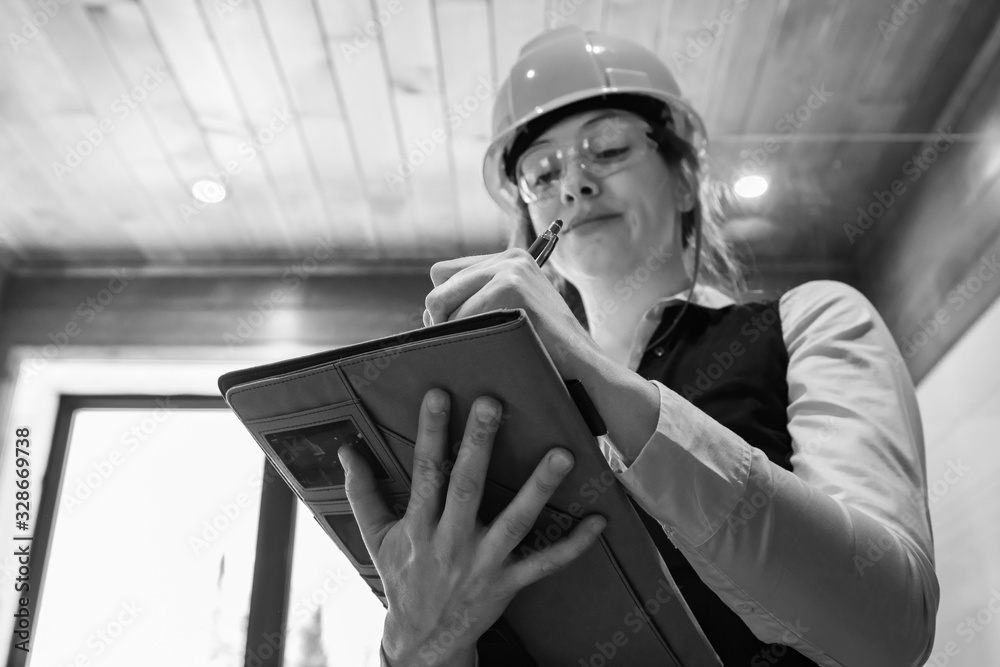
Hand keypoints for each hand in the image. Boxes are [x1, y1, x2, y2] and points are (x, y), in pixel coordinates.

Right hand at [339, 388, 606, 666]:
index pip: (424, 472)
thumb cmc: (402, 578)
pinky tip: (599, 520)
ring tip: (562, 454)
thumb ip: (362, 491)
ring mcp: (483, 563)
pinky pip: (545, 564)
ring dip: (539, 488)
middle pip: (466, 488)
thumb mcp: (374, 537)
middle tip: (493, 404)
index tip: (439, 395)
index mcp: (419, 526)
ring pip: (514, 523)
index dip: (431, 433)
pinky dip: (573, 545)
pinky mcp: (509, 583)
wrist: (422, 640)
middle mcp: (451, 542)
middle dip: (479, 445)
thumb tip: (346, 449)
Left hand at [423, 248, 599, 377]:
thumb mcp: (516, 311)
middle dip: (440, 320)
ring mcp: (510, 271)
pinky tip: (490, 352)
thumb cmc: (546, 349)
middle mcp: (508, 259)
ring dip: (454, 333)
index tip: (452, 328)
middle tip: (458, 345)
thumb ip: (483, 299)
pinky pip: (462, 318)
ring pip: (445, 303)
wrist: (584, 367)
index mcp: (508, 260)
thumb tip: (430, 311)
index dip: (442, 304)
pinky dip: (468, 341)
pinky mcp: (511, 288)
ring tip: (481, 350)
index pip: (443, 274)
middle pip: (438, 288)